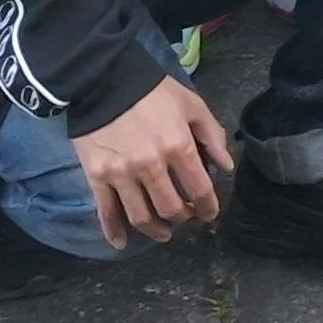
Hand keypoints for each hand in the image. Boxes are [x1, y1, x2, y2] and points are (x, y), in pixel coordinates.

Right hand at [72, 74, 234, 248]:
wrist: (105, 80)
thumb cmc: (154, 92)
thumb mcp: (191, 105)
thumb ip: (211, 135)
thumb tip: (225, 167)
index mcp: (179, 146)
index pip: (200, 190)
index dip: (208, 207)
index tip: (210, 213)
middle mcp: (151, 166)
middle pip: (171, 208)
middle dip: (184, 218)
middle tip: (186, 217)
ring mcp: (121, 175)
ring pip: (141, 217)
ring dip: (156, 230)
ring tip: (164, 232)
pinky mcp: (97, 177)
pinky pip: (105, 212)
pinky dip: (114, 232)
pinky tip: (122, 243)